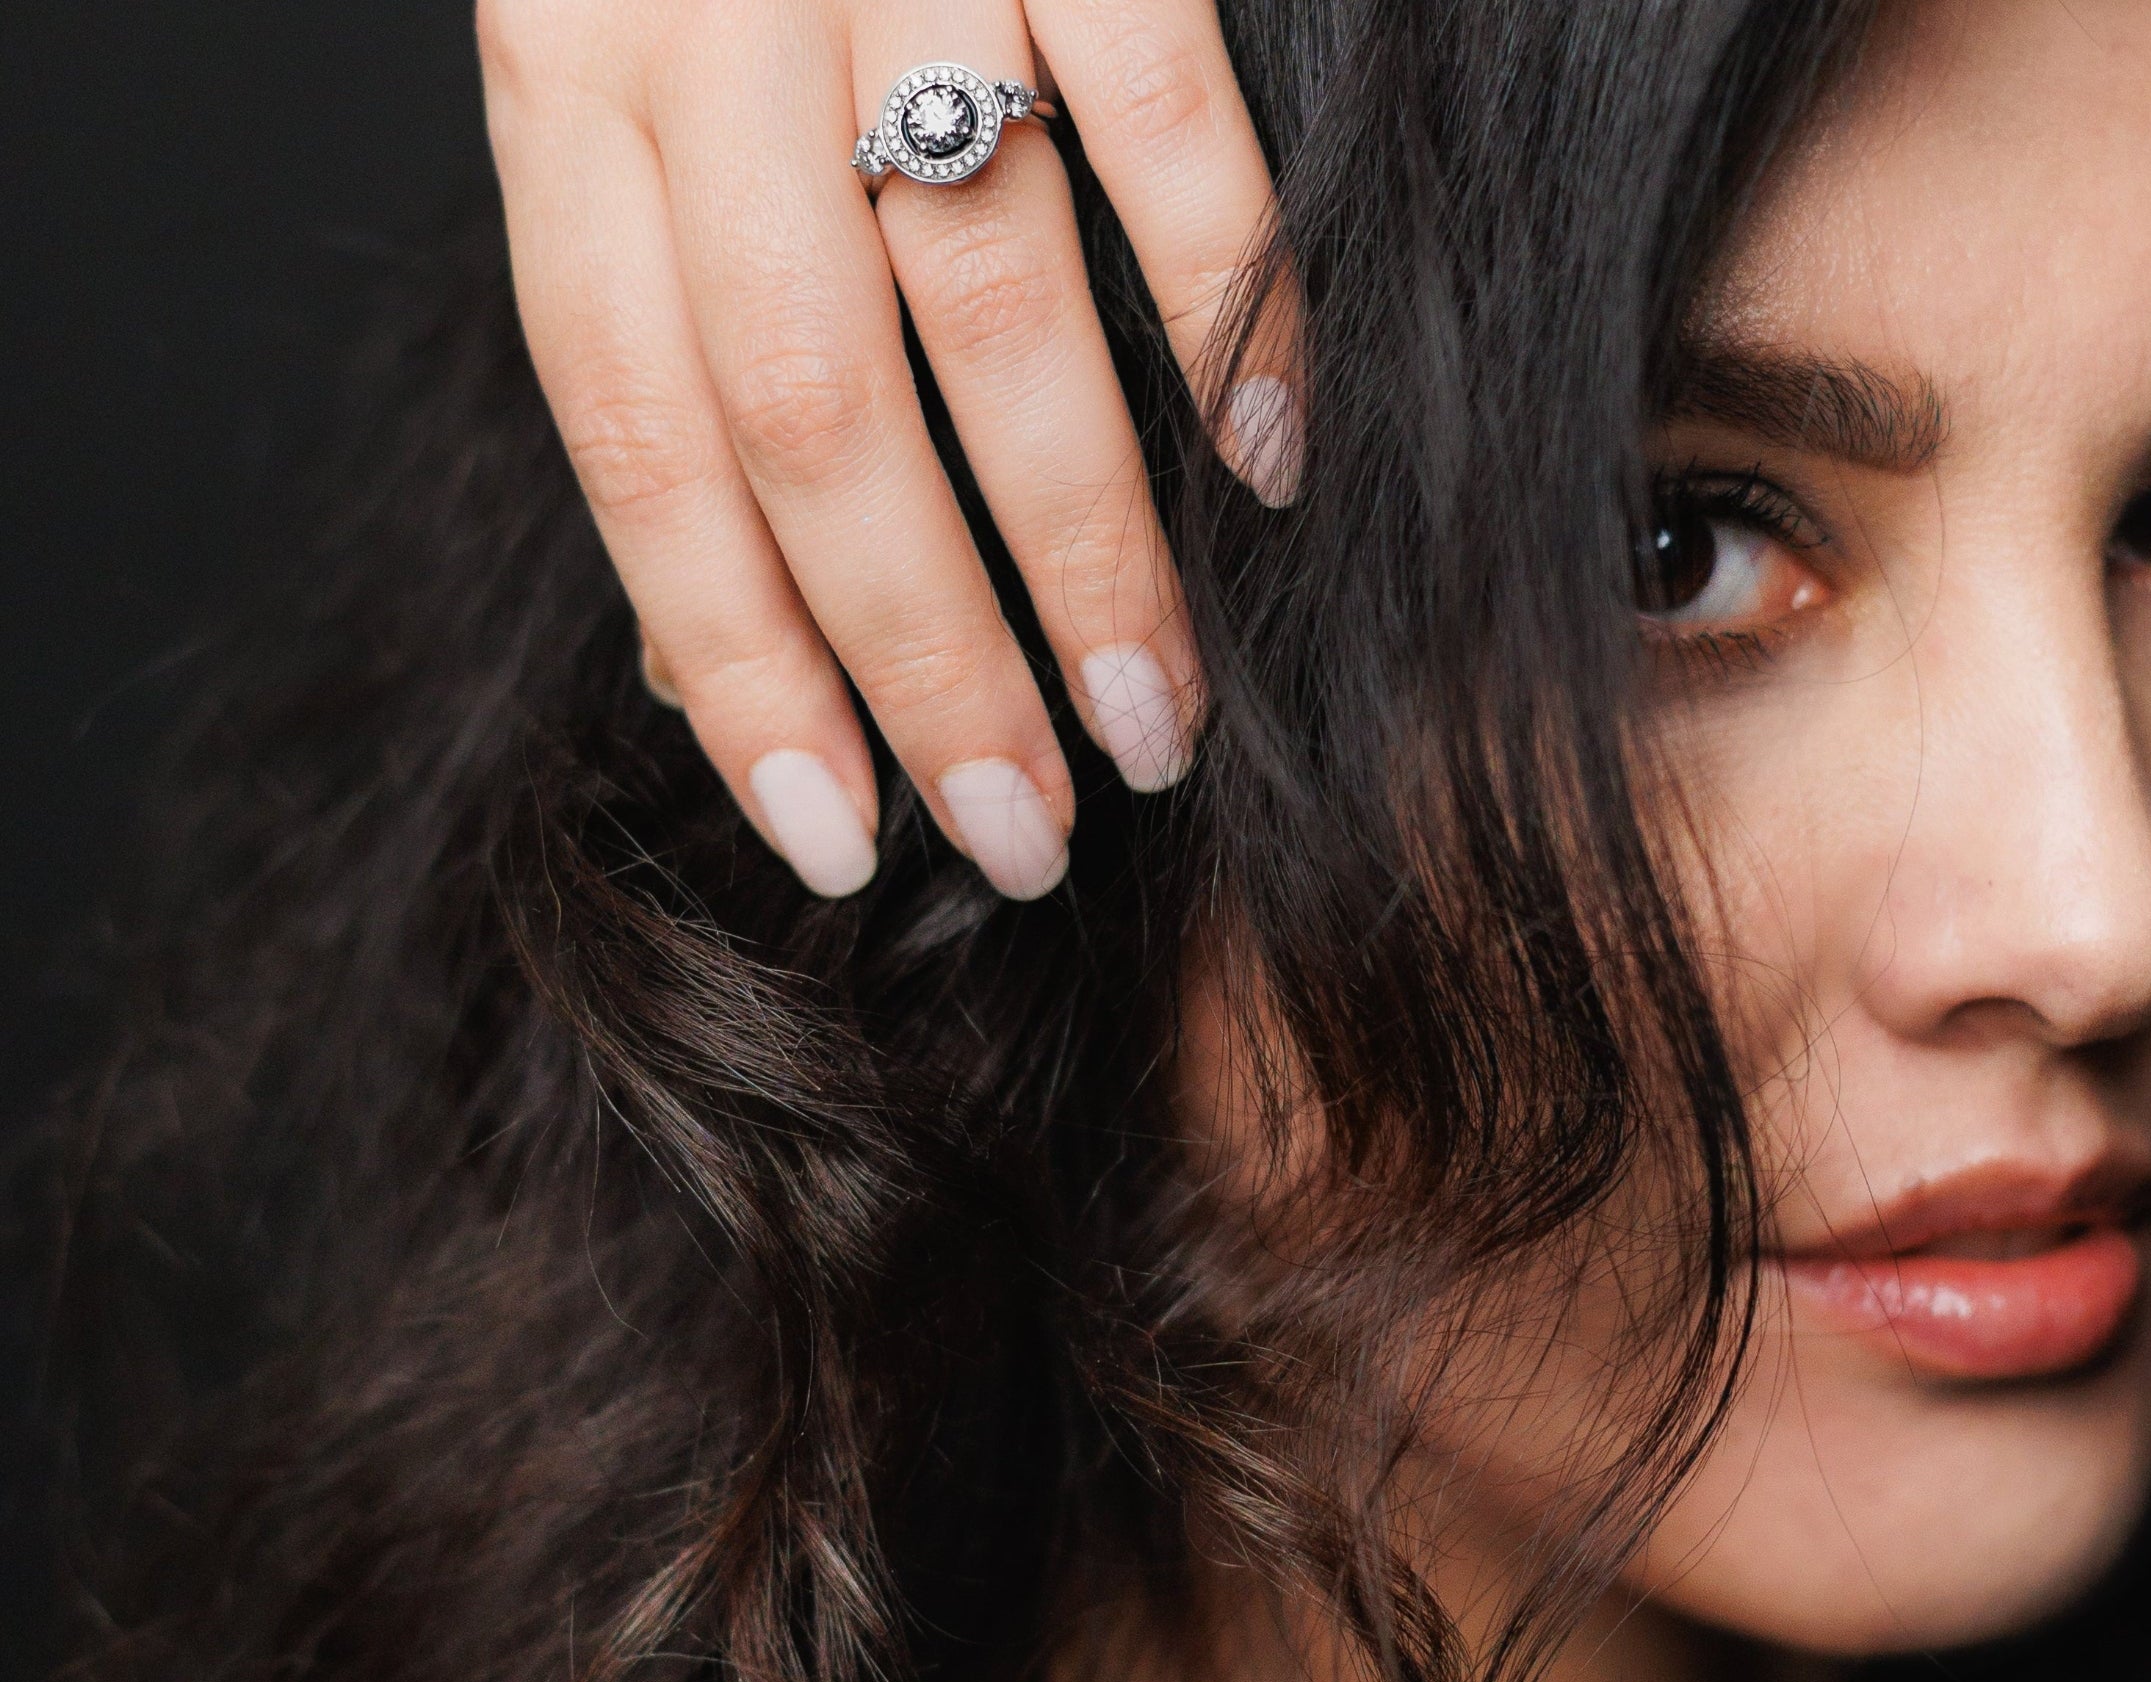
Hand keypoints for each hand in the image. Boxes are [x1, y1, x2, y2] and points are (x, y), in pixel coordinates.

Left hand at [479, 0, 1299, 899]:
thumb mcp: (619, 53)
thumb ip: (660, 300)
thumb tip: (697, 626)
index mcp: (567, 78)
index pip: (637, 433)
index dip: (734, 658)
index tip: (833, 829)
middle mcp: (702, 24)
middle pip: (805, 411)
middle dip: (923, 658)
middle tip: (1022, 828)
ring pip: (980, 308)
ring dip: (1085, 547)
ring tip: (1155, 721)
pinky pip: (1163, 131)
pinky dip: (1232, 313)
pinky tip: (1279, 467)